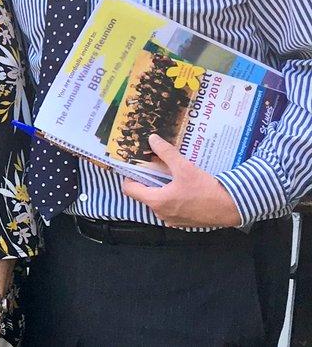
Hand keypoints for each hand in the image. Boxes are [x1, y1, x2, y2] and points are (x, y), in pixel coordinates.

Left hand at [121, 133, 242, 227]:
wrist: (232, 207)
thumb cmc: (206, 189)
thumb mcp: (184, 168)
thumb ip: (166, 153)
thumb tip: (152, 139)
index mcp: (157, 201)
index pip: (129, 190)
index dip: (130, 177)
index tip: (136, 168)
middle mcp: (161, 214)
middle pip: (144, 195)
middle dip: (148, 182)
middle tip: (155, 169)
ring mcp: (173, 221)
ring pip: (158, 202)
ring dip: (161, 190)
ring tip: (170, 177)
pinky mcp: (184, 223)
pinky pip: (171, 209)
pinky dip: (173, 199)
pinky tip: (183, 189)